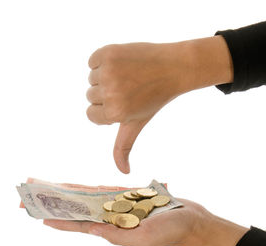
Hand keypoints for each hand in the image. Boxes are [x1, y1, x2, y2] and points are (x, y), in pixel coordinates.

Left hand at [43, 199, 247, 245]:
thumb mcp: (144, 238)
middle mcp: (110, 218)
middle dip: (53, 202)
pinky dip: (87, 190)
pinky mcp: (127, 197)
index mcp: (112, 230)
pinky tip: (74, 188)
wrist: (190, 221)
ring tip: (46, 188)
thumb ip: (118, 234)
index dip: (58, 219)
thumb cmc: (170, 232)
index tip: (38, 215)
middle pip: (76, 209)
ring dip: (65, 193)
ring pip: (85, 199)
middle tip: (30, 197)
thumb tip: (92, 229)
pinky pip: (103, 191)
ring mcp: (118, 206)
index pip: (78, 224)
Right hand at [86, 36, 232, 172]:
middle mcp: (109, 93)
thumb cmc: (155, 98)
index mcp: (114, 113)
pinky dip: (102, 60)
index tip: (125, 102)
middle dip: (107, 92)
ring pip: (92, 78)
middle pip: (91, 96)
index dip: (107, 108)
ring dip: (105, 76)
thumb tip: (124, 172)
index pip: (92, 114)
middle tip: (130, 87)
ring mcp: (108, 72)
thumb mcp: (137, 124)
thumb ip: (123, 147)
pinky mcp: (107, 53)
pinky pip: (92, 61)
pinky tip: (122, 62)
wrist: (174, 67)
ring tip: (128, 75)